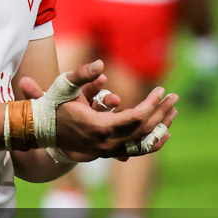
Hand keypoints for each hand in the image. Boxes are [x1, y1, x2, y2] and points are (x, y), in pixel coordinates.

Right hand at [19, 59, 177, 159]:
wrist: (42, 131)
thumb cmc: (54, 105)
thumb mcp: (65, 86)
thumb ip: (83, 75)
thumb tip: (101, 65)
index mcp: (99, 127)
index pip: (136, 118)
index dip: (151, 104)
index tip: (161, 90)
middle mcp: (106, 144)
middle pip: (143, 130)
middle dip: (161, 112)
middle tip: (174, 97)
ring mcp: (107, 151)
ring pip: (142, 143)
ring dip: (161, 127)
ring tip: (174, 111)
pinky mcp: (108, 153)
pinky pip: (136, 151)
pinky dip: (152, 143)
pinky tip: (165, 134)